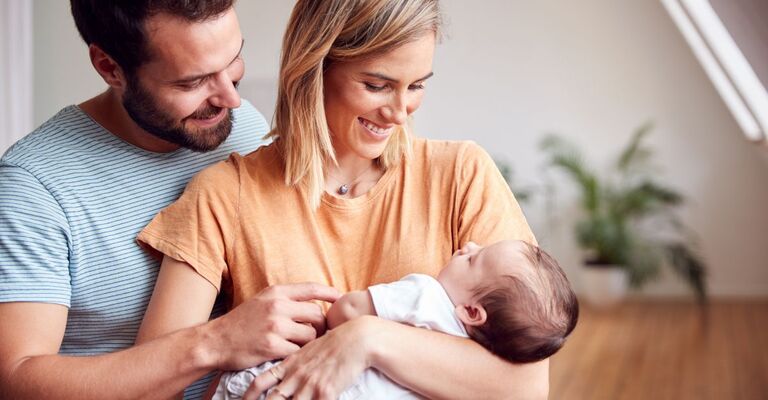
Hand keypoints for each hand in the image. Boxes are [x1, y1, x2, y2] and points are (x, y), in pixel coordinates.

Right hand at [209, 282, 340, 369]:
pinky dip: (296, 355)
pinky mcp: (272, 347)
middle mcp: (277, 306)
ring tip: (297, 344)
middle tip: (316, 333)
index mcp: (276, 293)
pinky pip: (298, 352)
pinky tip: (288, 354)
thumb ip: (286, 300)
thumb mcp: (262, 301)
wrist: (215, 341)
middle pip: (317, 315)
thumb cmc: (242, 322)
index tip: (341, 298)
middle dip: (320, 326)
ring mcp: (275, 327)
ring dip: (308, 343)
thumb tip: (314, 304)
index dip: (330, 293)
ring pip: (310, 335)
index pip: (311, 289)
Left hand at [244, 315, 380, 399]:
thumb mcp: (311, 347)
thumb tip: (290, 365)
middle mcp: (296, 376)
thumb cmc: (337, 342)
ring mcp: (309, 385)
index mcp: (290, 363)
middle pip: (272, 399)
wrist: (358, 338)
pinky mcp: (325, 392)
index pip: (262, 381)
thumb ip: (298, 357)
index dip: (250, 394)